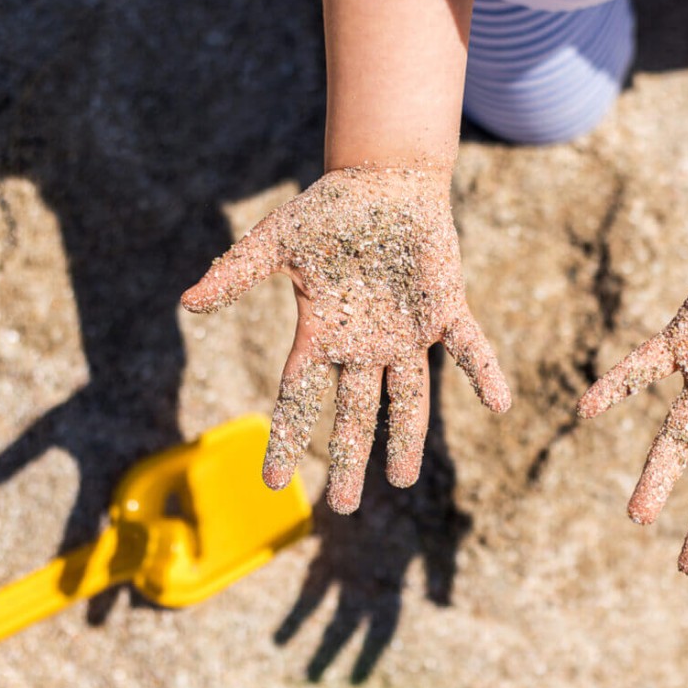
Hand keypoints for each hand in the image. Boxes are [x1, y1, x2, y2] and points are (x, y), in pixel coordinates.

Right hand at [182, 166, 509, 512]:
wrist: (384, 181)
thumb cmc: (329, 210)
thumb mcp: (276, 241)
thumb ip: (237, 272)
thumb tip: (187, 301)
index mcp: (323, 335)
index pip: (300, 398)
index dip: (287, 438)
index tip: (274, 482)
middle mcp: (365, 345)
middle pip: (355, 413)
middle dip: (351, 458)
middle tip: (346, 506)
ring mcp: (407, 332)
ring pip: (408, 396)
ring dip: (407, 436)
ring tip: (402, 479)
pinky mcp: (444, 309)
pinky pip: (467, 346)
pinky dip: (484, 372)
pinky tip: (500, 403)